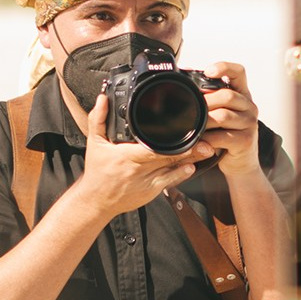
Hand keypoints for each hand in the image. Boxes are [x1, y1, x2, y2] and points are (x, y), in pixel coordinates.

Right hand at [76, 92, 212, 216]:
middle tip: (205, 140)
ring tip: (205, 150)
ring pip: (172, 170)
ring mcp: (147, 183)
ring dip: (190, 160)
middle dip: (188, 150)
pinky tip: (193, 166)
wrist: (97, 200)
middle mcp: (138, 170)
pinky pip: (170, 182)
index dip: (171, 144)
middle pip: (168, 158)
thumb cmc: (97, 171)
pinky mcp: (152, 192)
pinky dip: (182, 174)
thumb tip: (103, 98)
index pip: (152, 149)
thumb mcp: (94, 143)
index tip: (184, 132)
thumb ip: (98, 119)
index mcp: (126, 157)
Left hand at [196, 61, 263, 177]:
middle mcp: (249, 107)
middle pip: (228, 95)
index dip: (224, 67)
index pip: (238, 72)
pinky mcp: (246, 141)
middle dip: (206, 101)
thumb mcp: (219, 112)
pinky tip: (200, 142)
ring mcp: (250, 124)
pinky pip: (223, 137)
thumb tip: (184, 72)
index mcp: (242, 95)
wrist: (241, 163)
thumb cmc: (226, 135)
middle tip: (190, 107)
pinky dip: (208, 139)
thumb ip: (208, 96)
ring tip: (193, 126)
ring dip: (204, 121)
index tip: (208, 71)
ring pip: (224, 116)